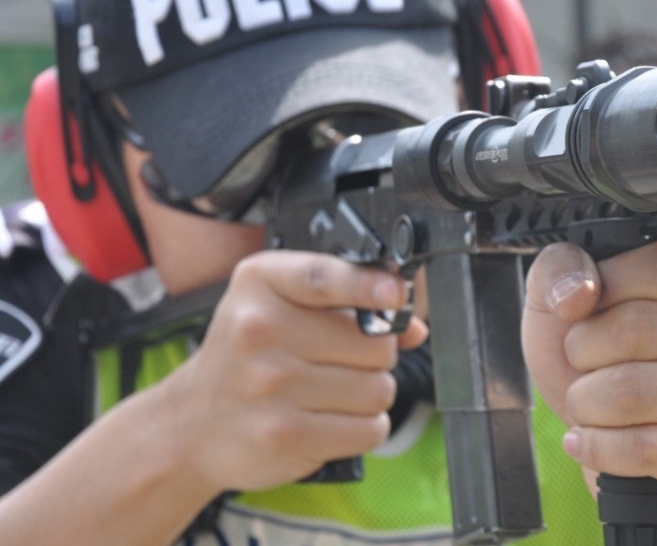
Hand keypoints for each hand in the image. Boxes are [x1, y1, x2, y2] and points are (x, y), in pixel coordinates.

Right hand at [153, 250, 427, 493]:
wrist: (191, 422)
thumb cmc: (245, 357)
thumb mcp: (281, 308)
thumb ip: (348, 306)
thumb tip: (412, 326)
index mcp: (261, 283)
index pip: (326, 277)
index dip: (369, 285)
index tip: (394, 293)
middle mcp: (260, 330)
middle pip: (374, 344)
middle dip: (374, 356)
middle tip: (341, 361)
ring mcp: (270, 384)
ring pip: (378, 389)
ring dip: (370, 394)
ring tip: (332, 392)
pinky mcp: (284, 434)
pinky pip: (367, 428)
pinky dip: (363, 427)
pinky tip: (332, 419)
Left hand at [522, 236, 656, 538]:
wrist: (635, 452)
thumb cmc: (609, 354)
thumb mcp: (573, 293)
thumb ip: (562, 266)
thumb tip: (576, 292)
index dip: (605, 287)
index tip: (590, 306)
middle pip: (635, 328)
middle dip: (583, 350)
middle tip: (586, 361)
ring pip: (631, 391)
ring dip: (585, 401)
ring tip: (591, 401)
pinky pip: (642, 448)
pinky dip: (597, 445)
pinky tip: (593, 438)